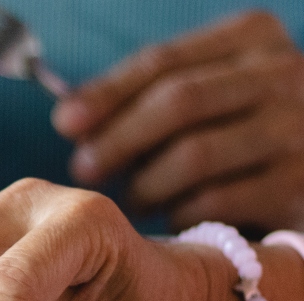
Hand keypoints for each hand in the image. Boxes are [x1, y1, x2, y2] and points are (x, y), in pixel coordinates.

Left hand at [53, 11, 303, 232]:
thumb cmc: (238, 134)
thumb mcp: (205, 96)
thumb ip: (145, 96)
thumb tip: (69, 117)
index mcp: (252, 37)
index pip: (163, 61)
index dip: (106, 93)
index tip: (65, 122)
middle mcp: (284, 74)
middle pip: (178, 101)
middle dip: (118, 139)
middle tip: (84, 168)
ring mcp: (297, 129)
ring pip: (194, 155)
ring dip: (146, 184)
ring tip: (133, 200)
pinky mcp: (298, 185)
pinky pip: (215, 201)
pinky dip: (178, 212)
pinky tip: (171, 216)